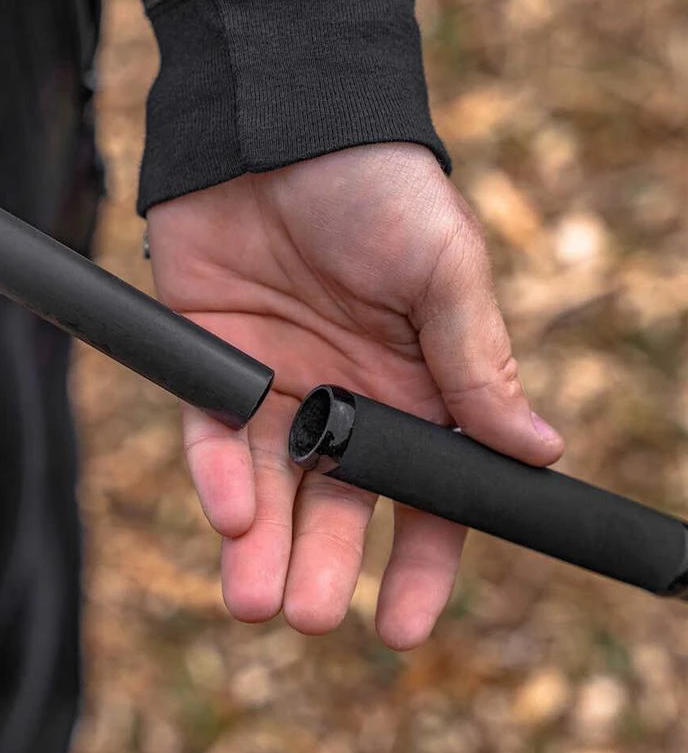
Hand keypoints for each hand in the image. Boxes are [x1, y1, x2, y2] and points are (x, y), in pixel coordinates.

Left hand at [146, 143, 562, 649]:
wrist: (281, 126)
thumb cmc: (376, 188)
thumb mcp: (444, 269)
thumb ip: (478, 361)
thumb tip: (540, 451)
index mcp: (415, 389)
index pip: (426, 496)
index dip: (420, 565)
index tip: (403, 627)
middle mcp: (347, 401)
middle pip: (340, 507)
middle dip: (325, 568)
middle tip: (309, 617)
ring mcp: (278, 388)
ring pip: (270, 490)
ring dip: (261, 550)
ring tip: (256, 605)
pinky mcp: (215, 366)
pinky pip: (211, 438)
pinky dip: (218, 479)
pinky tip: (231, 513)